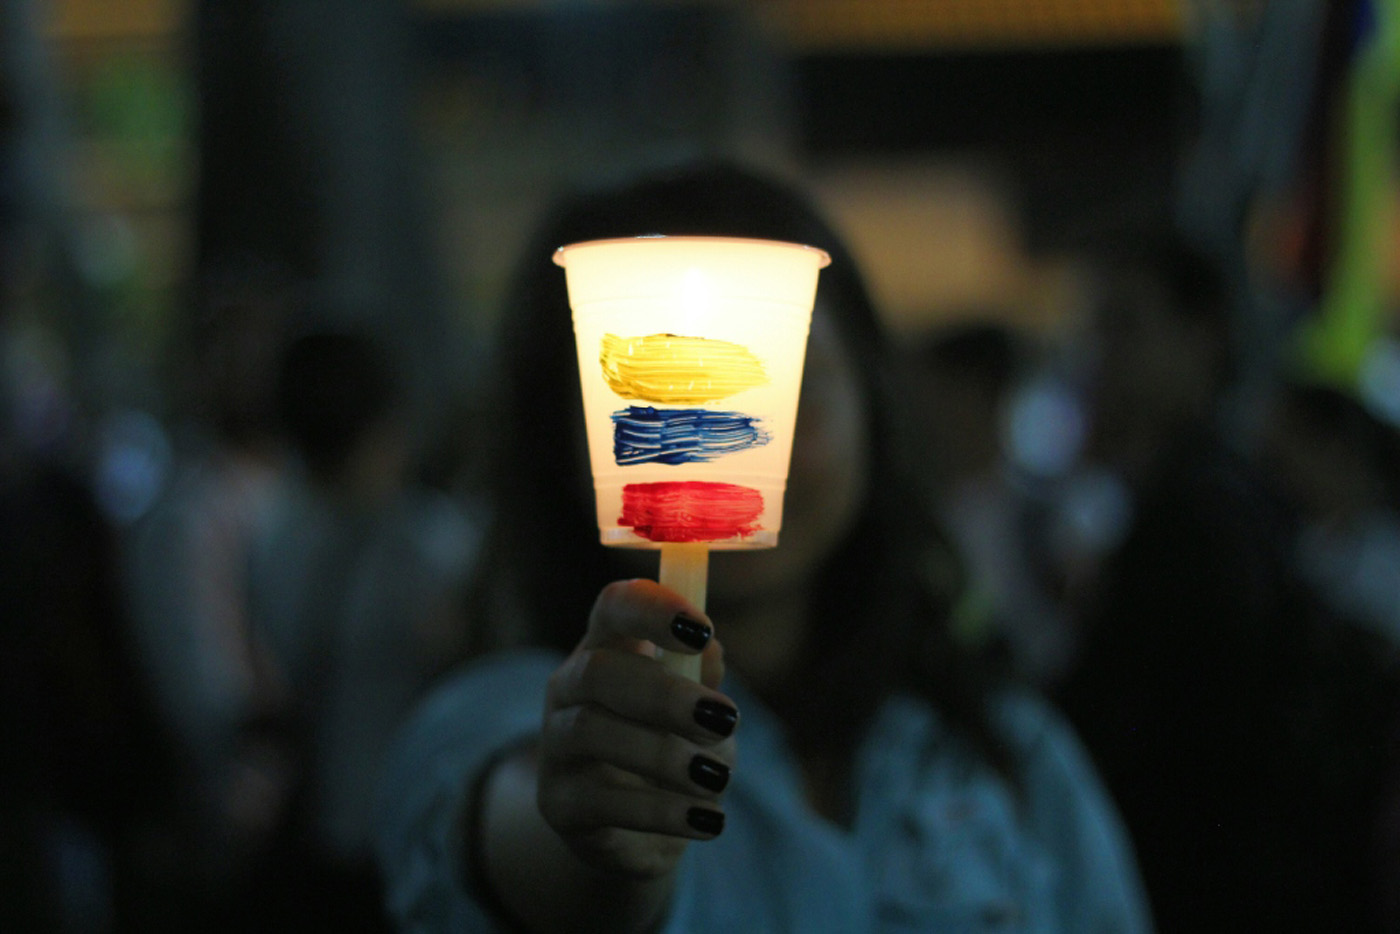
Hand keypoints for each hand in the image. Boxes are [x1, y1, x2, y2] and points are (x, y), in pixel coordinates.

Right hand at [537, 578, 736, 879]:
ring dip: (663, 754)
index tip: (702, 630)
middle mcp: (570, 689)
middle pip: (597, 670)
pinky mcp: (557, 803)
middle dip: (664, 694)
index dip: (653, 610)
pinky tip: (707, 819)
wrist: (637, 830)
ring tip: (717, 777)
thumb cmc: (673, 747)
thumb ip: (702, 679)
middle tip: (726, 720)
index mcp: (608, 648)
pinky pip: (598, 800)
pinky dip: (660, 811)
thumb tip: (711, 651)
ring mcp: (556, 746)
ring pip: (591, 732)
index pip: (613, 607)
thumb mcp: (698, 711)